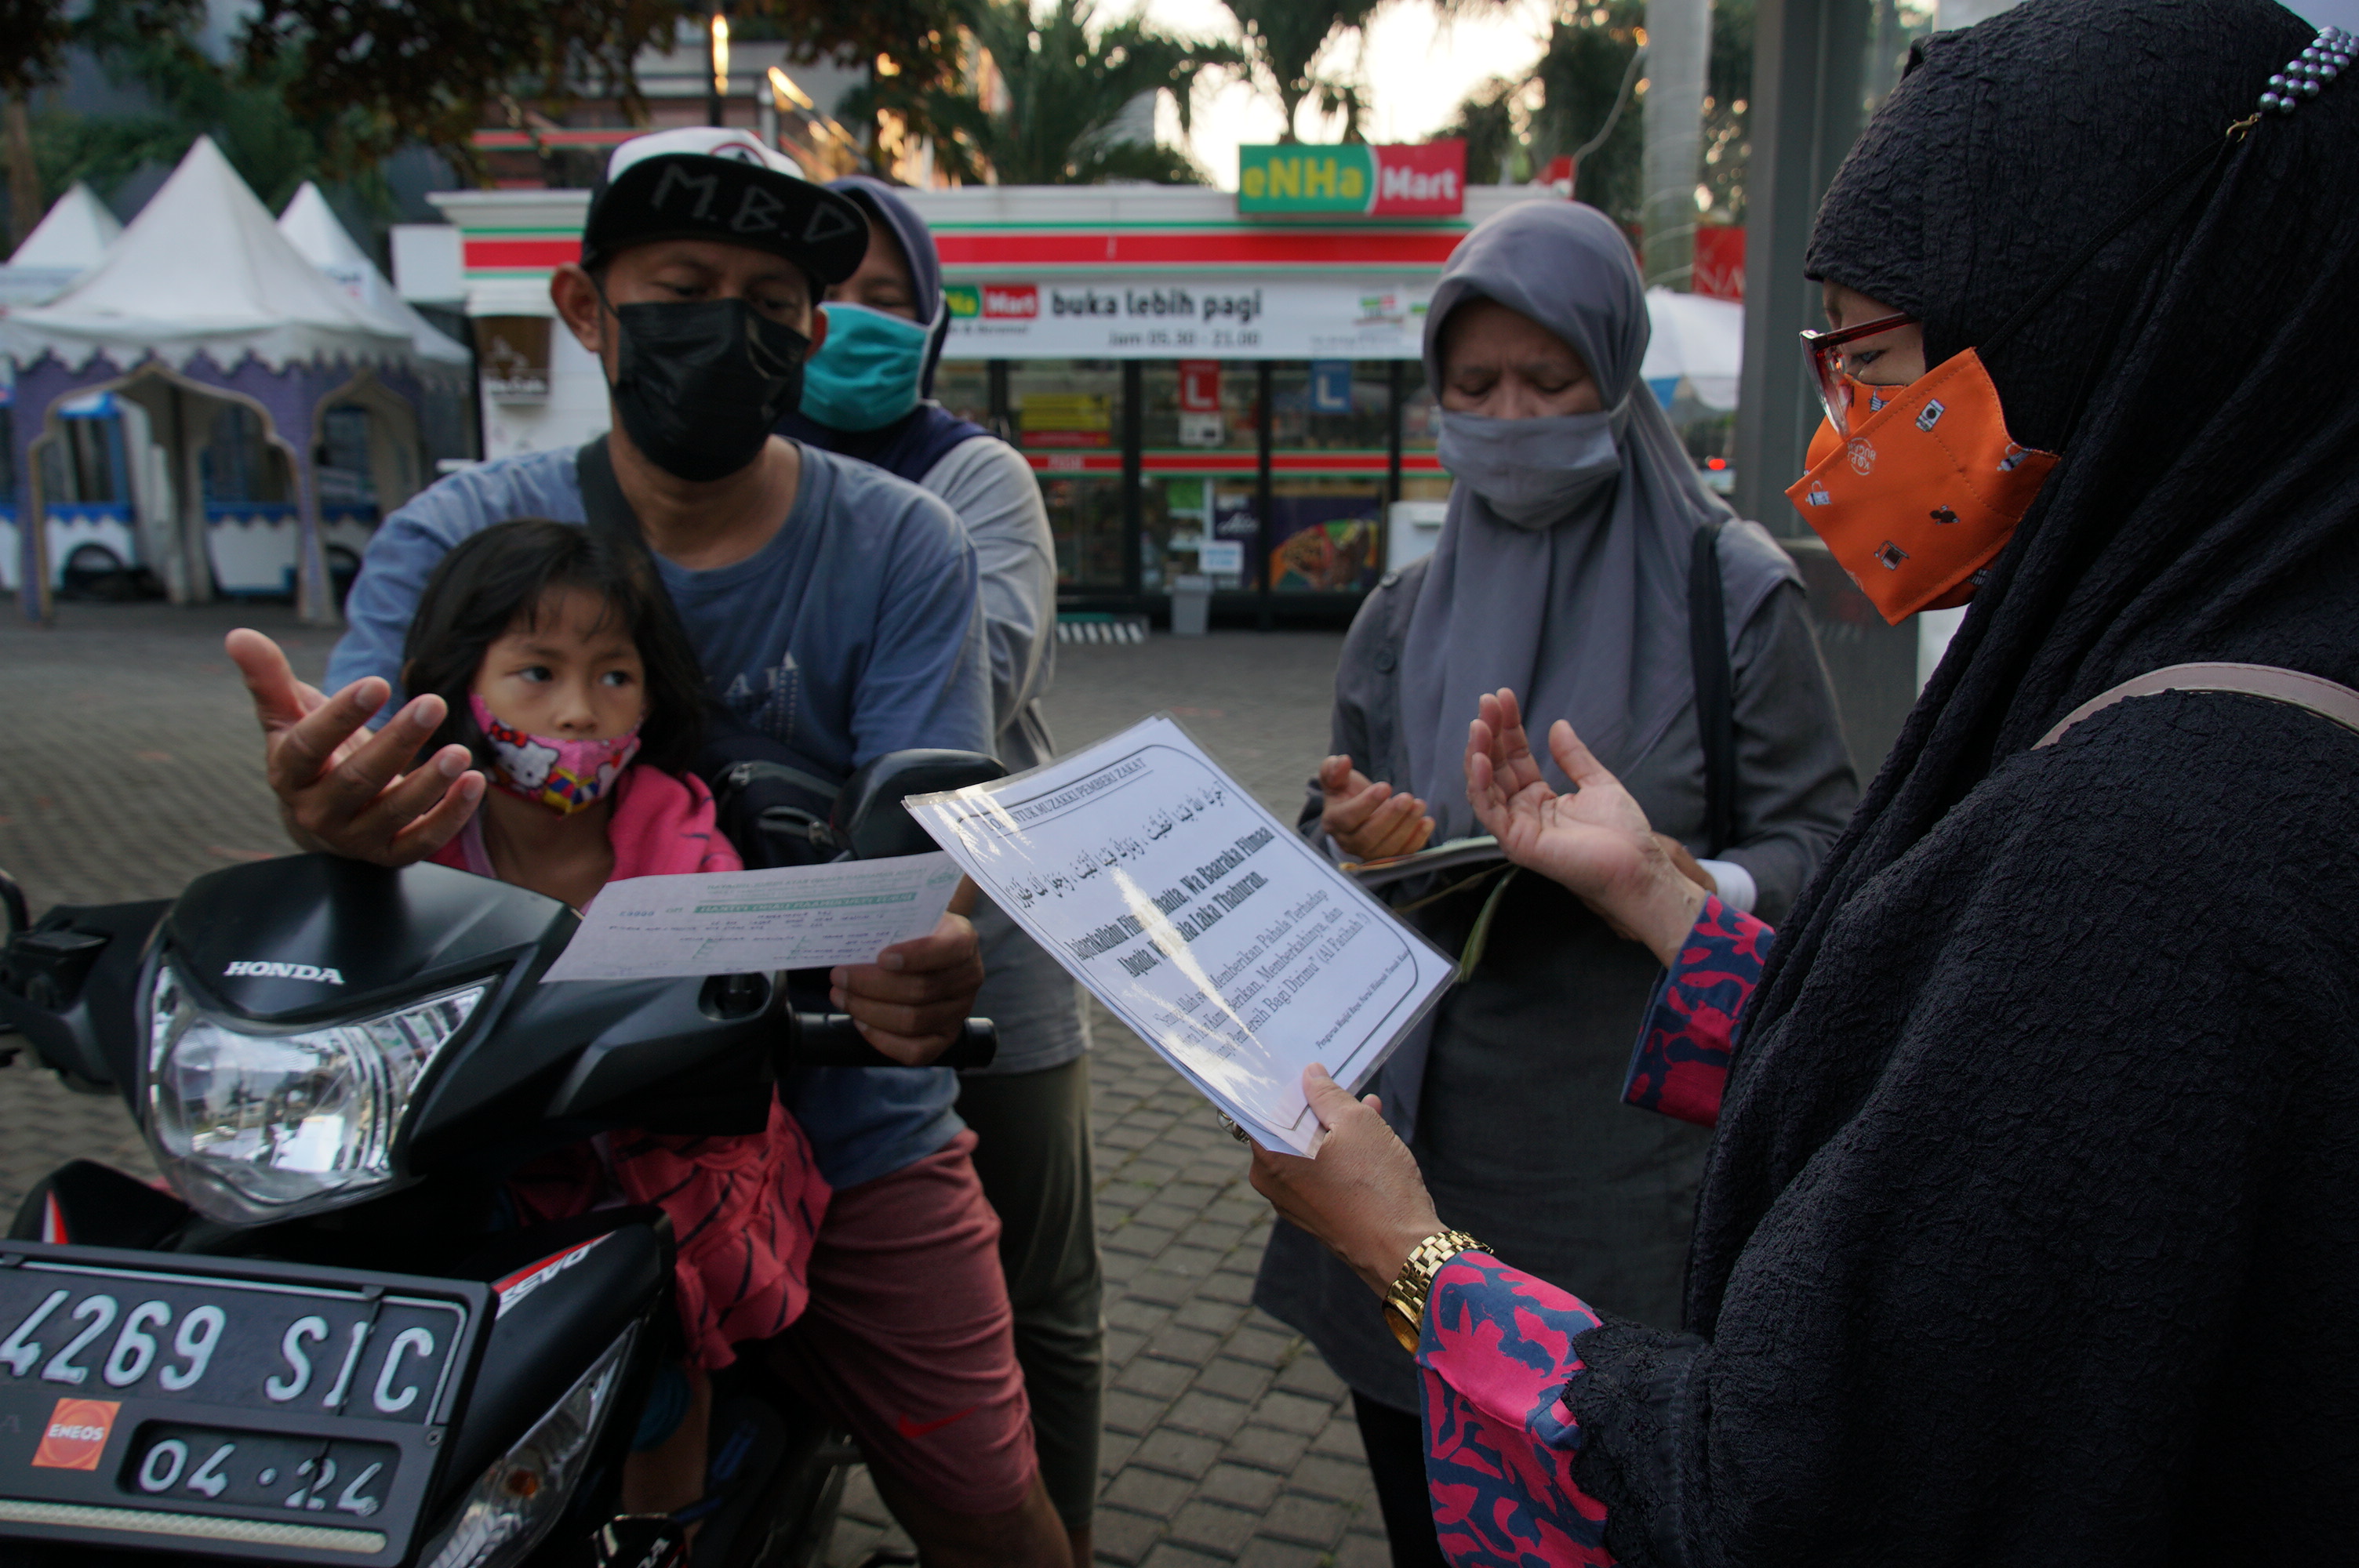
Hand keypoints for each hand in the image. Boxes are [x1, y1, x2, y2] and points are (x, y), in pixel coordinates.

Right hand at [227, 629, 482, 865]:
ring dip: (430, 783)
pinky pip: (422, 841)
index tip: (377, 682)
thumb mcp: (288, 717)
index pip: (311, 745)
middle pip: (358, 779)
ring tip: (460, 752)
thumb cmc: (311, 755)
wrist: (321, 815)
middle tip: (433, 703)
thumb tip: (239, 634)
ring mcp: (355, 837)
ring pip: (394, 812)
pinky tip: (474, 783)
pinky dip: (451, 816)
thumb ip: (269, 679)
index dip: (341, 716)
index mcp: (289, 773)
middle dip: (398, 742)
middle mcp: (318, 811)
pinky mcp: (389, 854)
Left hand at [829, 912, 984, 1064]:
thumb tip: (853, 939)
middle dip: (871, 985)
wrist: (929, 949)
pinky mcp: (946, 1037)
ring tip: (842, 997)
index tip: (881, 957)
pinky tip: (861, 1022)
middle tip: (839, 976)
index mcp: (963, 939)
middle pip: (920, 990)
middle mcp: (969, 977)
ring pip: (912, 1021)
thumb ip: (892, 924)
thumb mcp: (910, 917)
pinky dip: (882, 1039)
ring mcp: (959, 1011)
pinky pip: (916, 1051)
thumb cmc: (913, 932)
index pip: (946, 950)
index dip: (914, 956)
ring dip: (869, 1011)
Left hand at [1249, 1065, 1442, 1298]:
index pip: (1259, 1109)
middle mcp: (1272, 1183)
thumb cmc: (1376, 1185)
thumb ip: (1327, 1094)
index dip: (1281, 1086)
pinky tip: (1370, 1137)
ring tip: (1368, 1107)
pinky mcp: (1317, 1215)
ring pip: (1308, 1151)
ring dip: (1334, 1128)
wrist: (1403, 1250)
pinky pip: (1320, 1173)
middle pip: (1286, 1129)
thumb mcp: (1356, 1122)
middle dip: (1315, 1106)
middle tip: (1339, 1084)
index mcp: (1268, 1157)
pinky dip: (1339, 1153)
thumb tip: (1310, 1075)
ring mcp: (1294, 1203)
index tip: (1298, 1068)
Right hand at [1318, 755, 1435, 861]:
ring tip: (1420, 805)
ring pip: (1387, 848)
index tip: (1386, 786)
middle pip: (1369, 837)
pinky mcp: (1388, 859)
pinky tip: (1427, 822)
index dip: (1367, 804)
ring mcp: (1369, 853)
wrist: (1359, 812)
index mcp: (1333, 822)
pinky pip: (1403, 854)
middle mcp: (1349, 842)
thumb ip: (1333, 769)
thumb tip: (1343, 761)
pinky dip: (1417, 839)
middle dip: (1391, 817)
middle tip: (1407, 797)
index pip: (1348, 818)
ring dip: (1407, 826)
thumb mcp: (1336, 778)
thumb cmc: (1346, 793)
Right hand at [1464, 688, 1705, 966]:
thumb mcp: (1597, 783)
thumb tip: (1558, 725)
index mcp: (1541, 799)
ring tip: (1479, 724)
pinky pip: (1488, 811)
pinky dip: (1479, 784)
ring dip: (1478, 753)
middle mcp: (1523, 811)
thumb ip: (1574, 756)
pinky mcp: (1515, 842)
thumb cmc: (1622, 833)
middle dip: (1489, 733)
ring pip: (1485, 786)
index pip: (1516, 757)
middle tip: (1488, 702)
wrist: (1635, 864)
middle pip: (1497, 767)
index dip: (1508, 728)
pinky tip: (1479, 759)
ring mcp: (1517, 827)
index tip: (1504, 698)